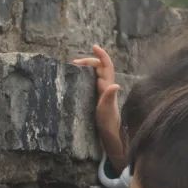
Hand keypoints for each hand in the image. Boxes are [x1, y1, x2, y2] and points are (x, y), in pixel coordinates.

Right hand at [73, 44, 124, 173]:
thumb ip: (109, 99)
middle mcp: (106, 88)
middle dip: (88, 62)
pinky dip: (83, 78)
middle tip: (73, 63)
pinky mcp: (96, 100)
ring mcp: (101, 94)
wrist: (111, 140)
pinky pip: (91, 84)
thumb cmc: (109, 128)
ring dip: (85, 69)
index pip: (107, 67)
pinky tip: (74, 81)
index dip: (102, 56)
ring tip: (72, 69)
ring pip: (94, 75)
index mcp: (108, 88)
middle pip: (99, 68)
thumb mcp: (107, 114)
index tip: (94, 47)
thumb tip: (114, 85)